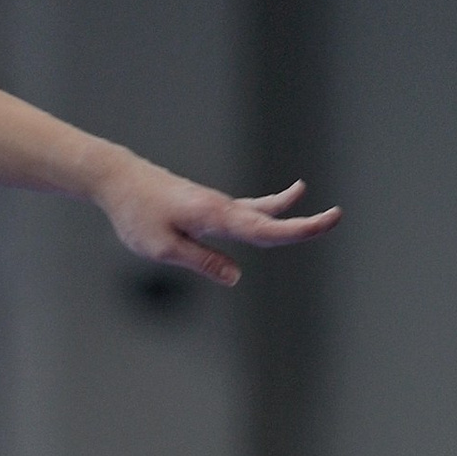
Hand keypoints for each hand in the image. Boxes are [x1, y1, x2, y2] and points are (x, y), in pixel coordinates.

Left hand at [92, 151, 337, 287]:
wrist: (120, 179)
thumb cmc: (136, 215)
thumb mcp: (161, 248)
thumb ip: (201, 261)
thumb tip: (236, 276)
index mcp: (214, 216)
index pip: (263, 229)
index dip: (296, 230)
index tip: (326, 222)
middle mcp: (222, 208)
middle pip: (270, 220)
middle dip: (303, 223)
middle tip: (337, 216)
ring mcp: (218, 205)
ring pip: (262, 211)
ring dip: (290, 213)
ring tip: (320, 209)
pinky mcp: (210, 207)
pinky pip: (248, 210)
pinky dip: (270, 207)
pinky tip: (288, 199)